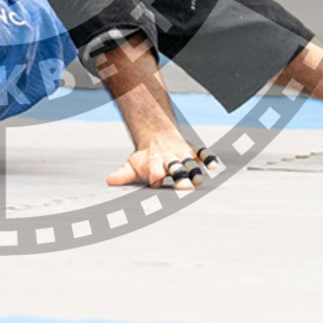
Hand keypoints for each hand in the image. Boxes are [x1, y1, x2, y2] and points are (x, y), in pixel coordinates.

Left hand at [107, 137, 222, 191]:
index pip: (153, 170)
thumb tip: (108, 181)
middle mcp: (169, 158)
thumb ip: (123, 174)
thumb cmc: (145, 158)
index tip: (155, 183)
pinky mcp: (193, 151)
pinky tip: (214, 166)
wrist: (157, 135)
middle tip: (183, 187)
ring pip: (189, 162)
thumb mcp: (132, 164)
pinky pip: (203, 153)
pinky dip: (209, 158)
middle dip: (178, 176)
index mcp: (153, 162)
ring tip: (199, 179)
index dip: (154, 176)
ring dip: (194, 170)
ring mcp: (182, 154)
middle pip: (174, 167)